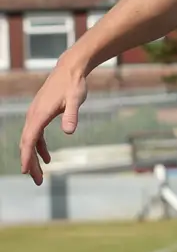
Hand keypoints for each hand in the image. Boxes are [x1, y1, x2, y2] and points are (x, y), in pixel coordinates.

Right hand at [20, 66, 88, 185]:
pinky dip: (40, 147)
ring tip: (41, 175)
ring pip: (31, 141)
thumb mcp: (76, 99)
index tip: (26, 172)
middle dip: (30, 163)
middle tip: (38, 181)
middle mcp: (33, 116)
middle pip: (27, 144)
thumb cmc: (73, 84)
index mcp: (39, 115)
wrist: (70, 69)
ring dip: (34, 158)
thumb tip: (69, 131)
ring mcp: (35, 115)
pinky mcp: (41, 114)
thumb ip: (71, 115)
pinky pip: (37, 135)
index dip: (26, 157)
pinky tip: (47, 157)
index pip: (29, 140)